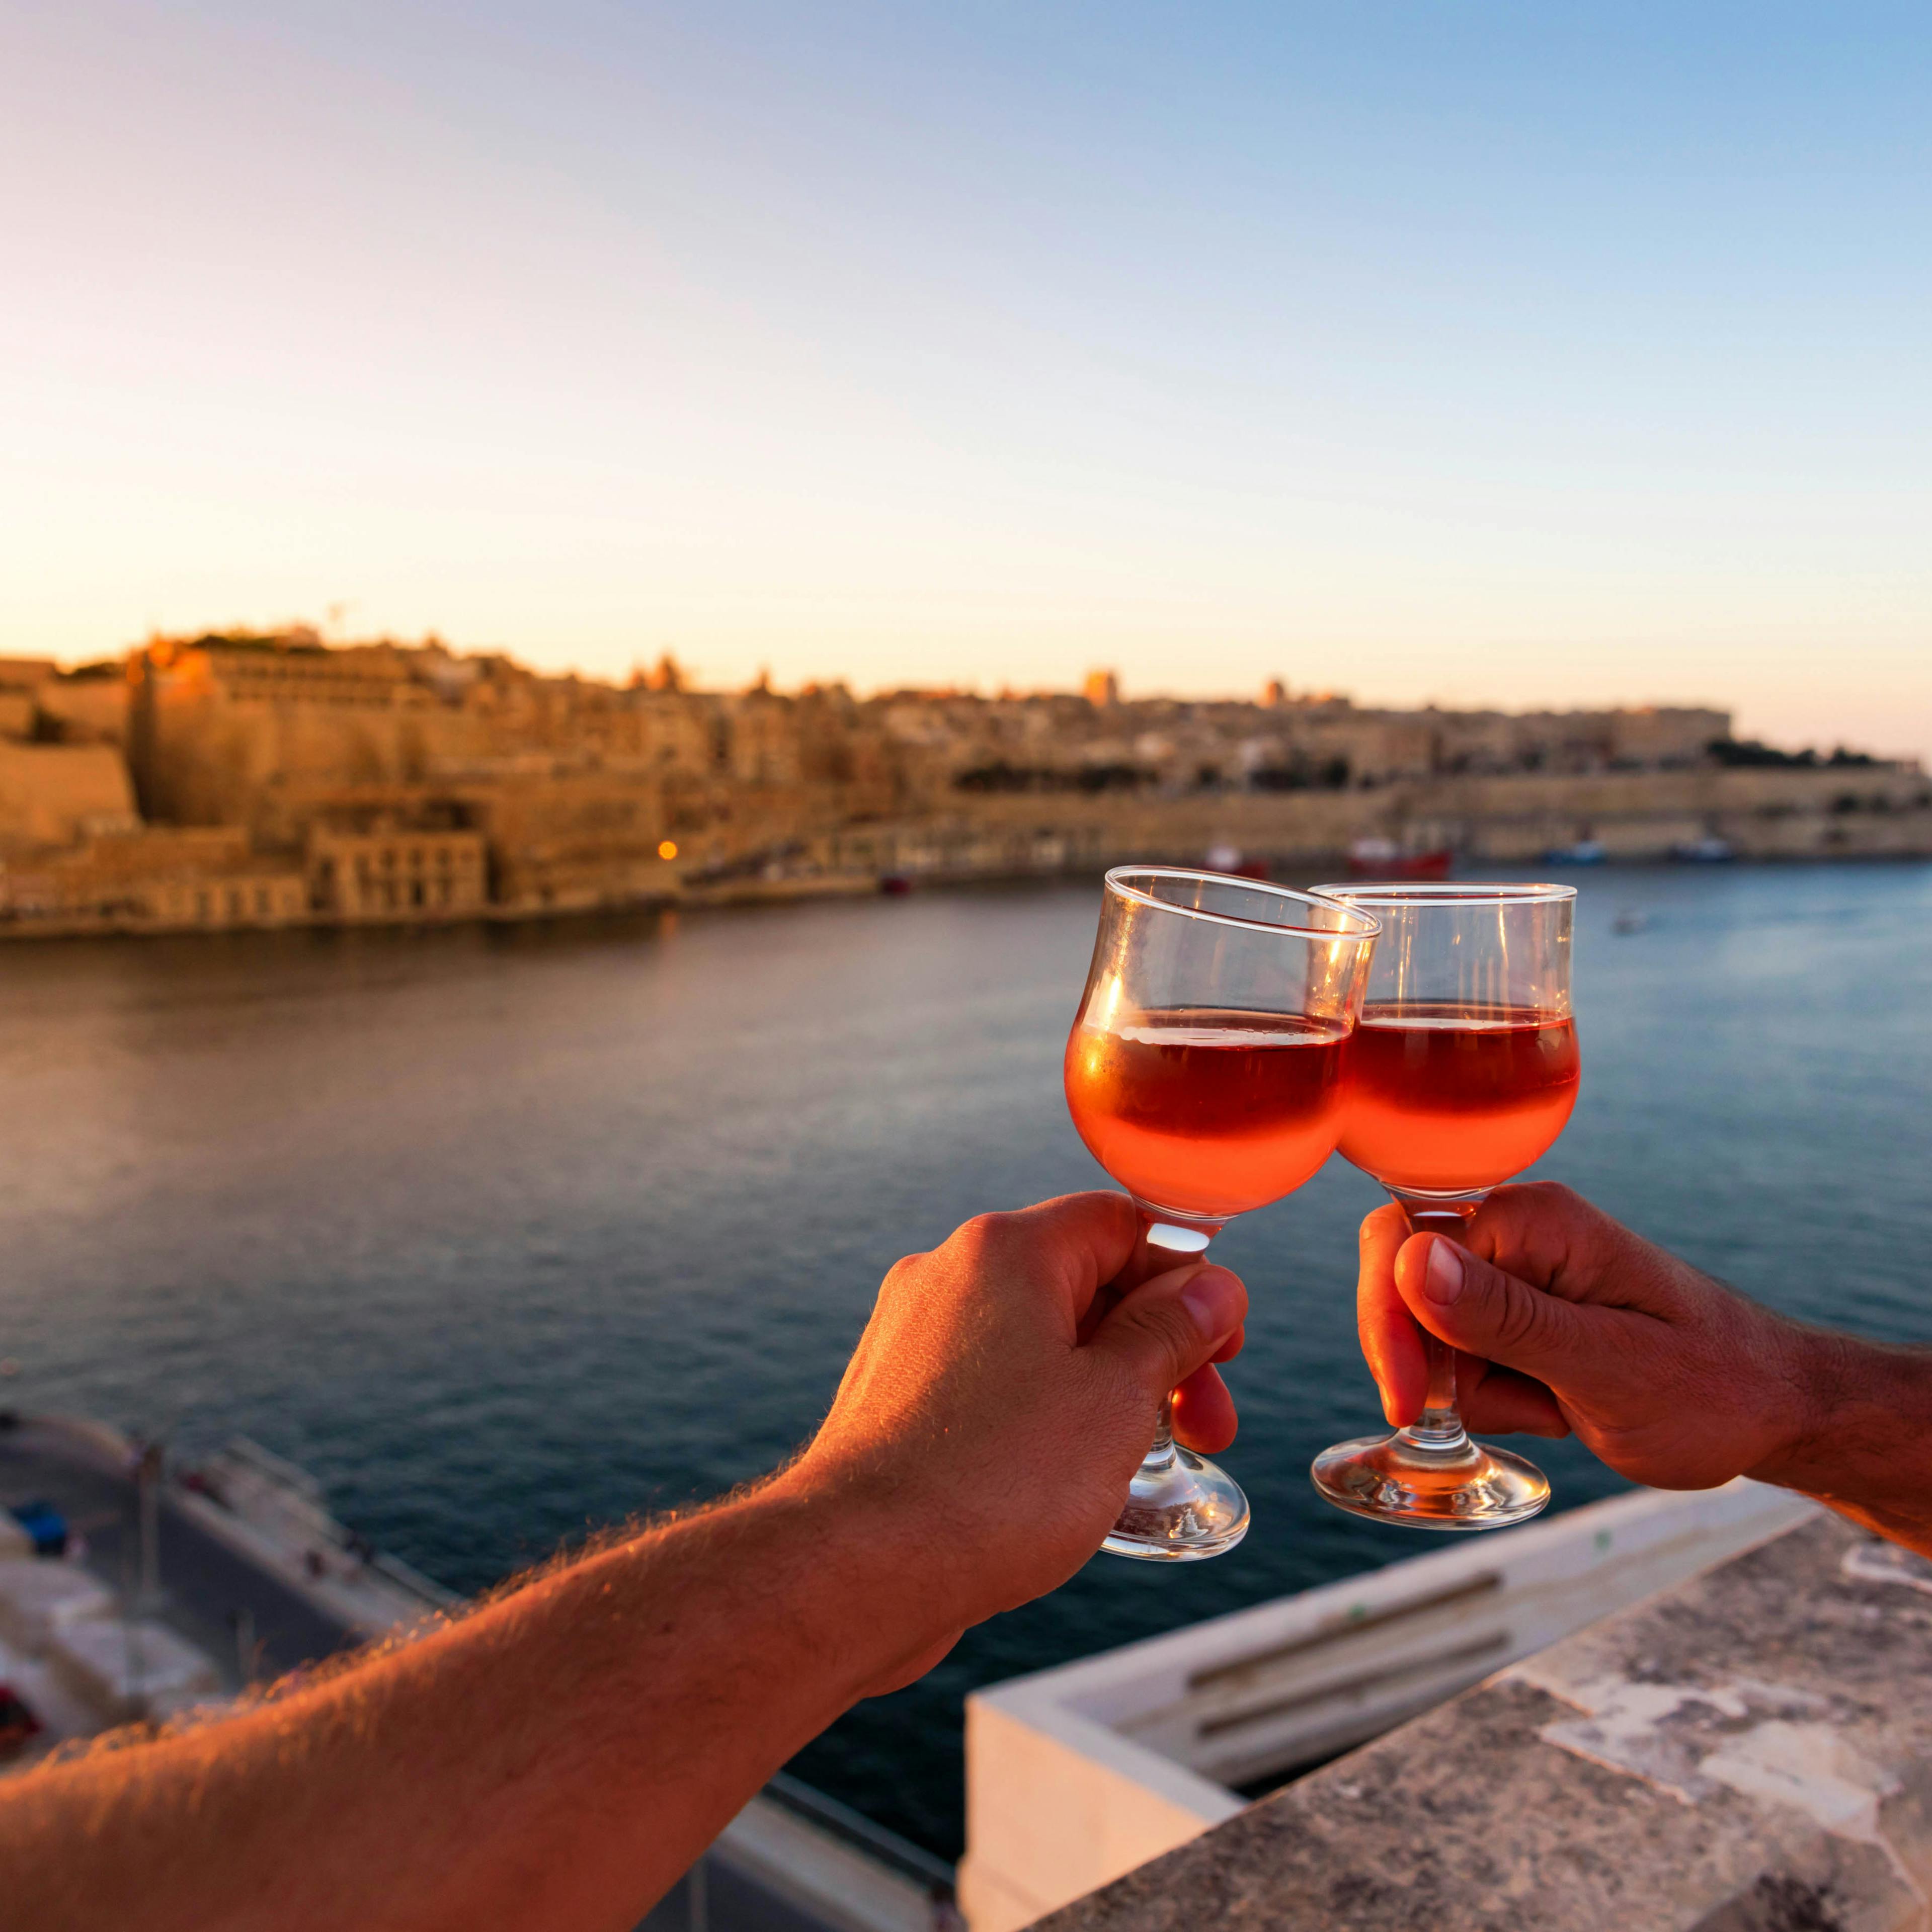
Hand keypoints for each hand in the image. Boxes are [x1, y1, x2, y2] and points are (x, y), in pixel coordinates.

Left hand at [781, 1191, 1247, 1673]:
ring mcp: (915, 1336)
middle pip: (1083, 1282)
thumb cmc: (991, 1483)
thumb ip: (1170, 1333)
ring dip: (1108, 1387)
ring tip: (1144, 1460)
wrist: (855, 1569)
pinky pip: (994, 1384)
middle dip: (1157, 1349)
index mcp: (1006, 1250)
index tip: (1223, 1347)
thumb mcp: (1116, 1400)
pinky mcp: (898, 1398)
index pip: (1122, 1222)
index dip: (1187, 1278)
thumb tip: (1212, 1288)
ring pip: (1040, 1339)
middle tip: (1208, 1424)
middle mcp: (950, 1275)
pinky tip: (1070, 1478)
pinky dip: (1046, 1414)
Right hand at [1357, 1182, 1813, 1491]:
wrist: (1774, 1414)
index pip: (1401, 1241)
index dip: (1389, 1321)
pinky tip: (1556, 1410)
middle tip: (1499, 1415)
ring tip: (1558, 1411)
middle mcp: (1515, 1231)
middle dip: (1429, 1361)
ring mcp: (1515, 1271)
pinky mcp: (1519, 1313)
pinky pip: (1458, 1355)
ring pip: (1425, 1331)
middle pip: (1399, 1281)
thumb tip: (1409, 1261)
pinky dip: (1492, 1398)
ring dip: (1473, 1390)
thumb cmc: (1714, 1390)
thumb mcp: (1608, 1365)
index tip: (1412, 1400)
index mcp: (1533, 1219)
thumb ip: (1505, 1316)